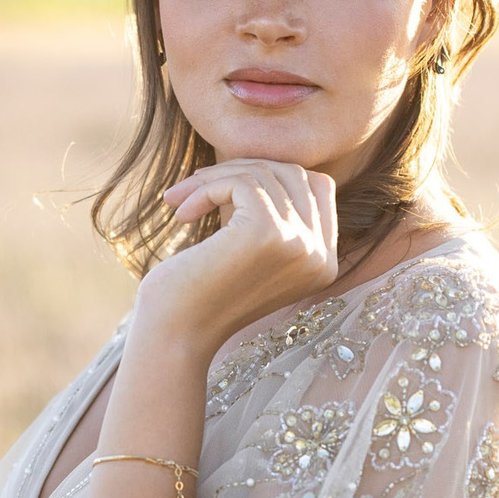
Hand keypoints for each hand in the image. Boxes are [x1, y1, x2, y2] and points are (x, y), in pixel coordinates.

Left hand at [133, 158, 339, 359]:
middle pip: (292, 173)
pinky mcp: (268, 232)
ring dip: (213, 179)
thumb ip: (271, 214)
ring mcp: (299, 244)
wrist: (174, 335)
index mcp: (324, 263)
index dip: (271, 176)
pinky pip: (241, 182)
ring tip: (180, 201)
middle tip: (195, 188)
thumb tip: (261, 162)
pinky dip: (206, 188)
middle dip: (240, 170)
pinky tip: (181, 213)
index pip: (317, 187)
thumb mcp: (249, 251)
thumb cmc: (201, 293)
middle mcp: (320, 255)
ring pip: (262, 174)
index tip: (225, 190)